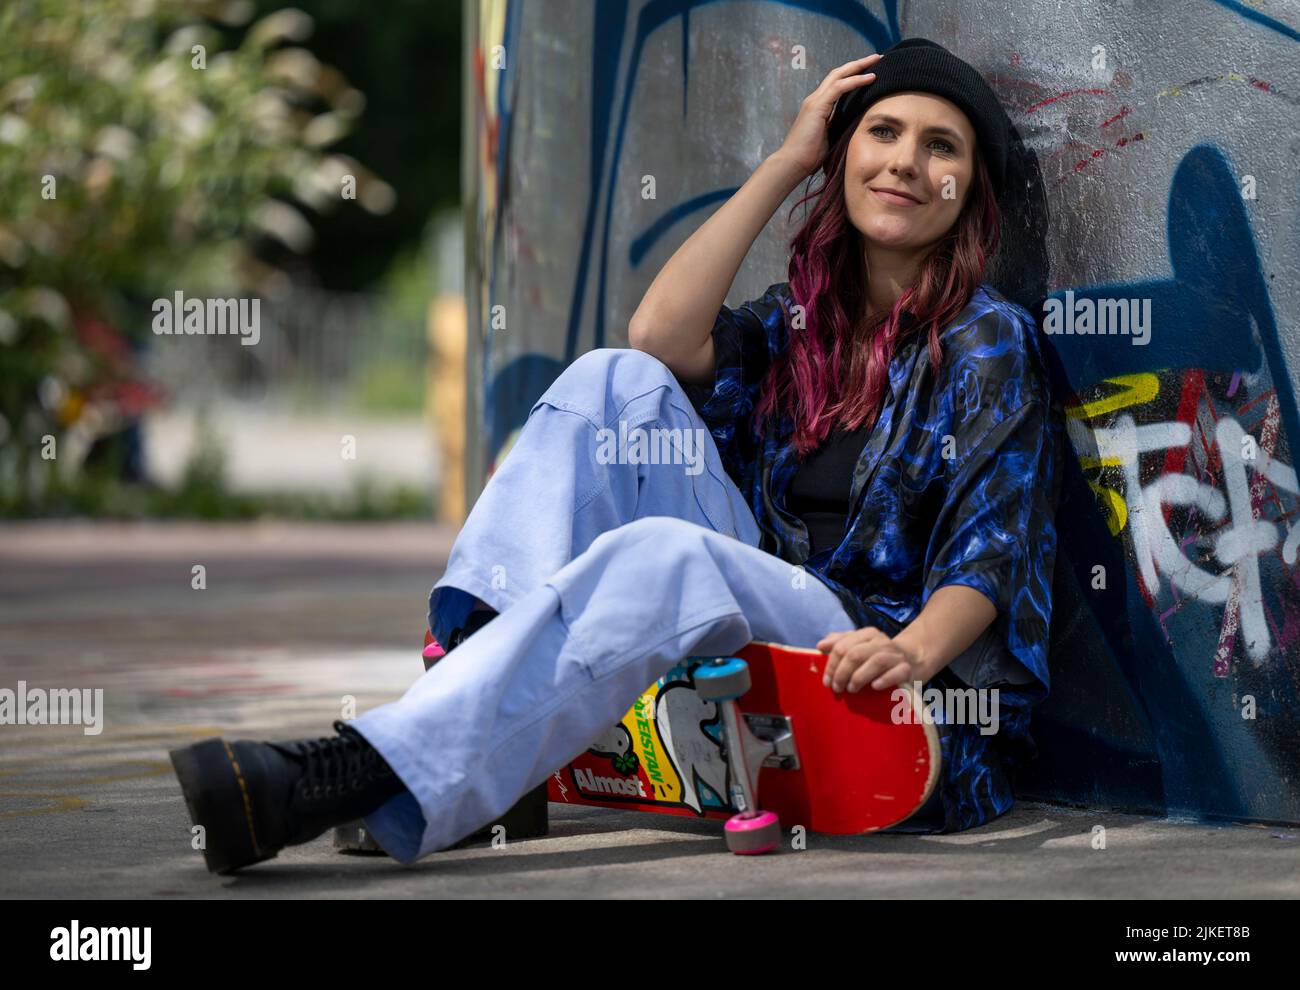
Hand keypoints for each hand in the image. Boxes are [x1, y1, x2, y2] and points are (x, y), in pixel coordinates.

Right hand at [776, 53, 880, 178]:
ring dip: (859, 66)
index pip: (837, 84)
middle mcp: (815, 99)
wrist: (792, 163)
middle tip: (876, 57)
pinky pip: (839, 87)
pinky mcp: (817, 106)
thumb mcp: (829, 138)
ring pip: (839, 75)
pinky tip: (870, 78)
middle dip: (858, 64)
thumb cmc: (808, 157)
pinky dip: (855, 80)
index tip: (871, 71)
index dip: (853, 75)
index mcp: (818, 107)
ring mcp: (814, 101)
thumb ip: (838, 127)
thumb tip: (854, 125)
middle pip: (838, 73)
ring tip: (876, 60)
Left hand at [816, 626, 923, 693]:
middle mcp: (881, 642)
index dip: (832, 664)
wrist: (913, 659)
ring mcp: (895, 655)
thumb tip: (821, 645)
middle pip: (855, 654)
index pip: (843, 646)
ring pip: (875, 662)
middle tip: (836, 688)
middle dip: (841, 673)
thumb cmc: (879, 655)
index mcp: (867, 634)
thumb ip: (840, 643)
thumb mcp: (860, 645)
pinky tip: (874, 687)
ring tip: (851, 689)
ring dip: (858, 677)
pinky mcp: (907, 668)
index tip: (826, 681)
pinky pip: (896, 672)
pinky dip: (884, 679)